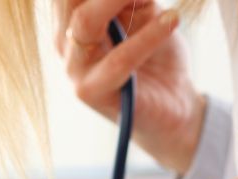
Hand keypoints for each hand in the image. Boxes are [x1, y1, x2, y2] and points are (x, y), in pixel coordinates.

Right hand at [54, 0, 204, 173]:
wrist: (173, 106)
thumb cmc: (158, 56)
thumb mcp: (148, 12)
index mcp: (72, 19)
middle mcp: (65, 40)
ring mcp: (74, 68)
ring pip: (85, 21)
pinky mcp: (91, 93)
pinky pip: (118, 60)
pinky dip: (147, 37)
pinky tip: (170, 21)